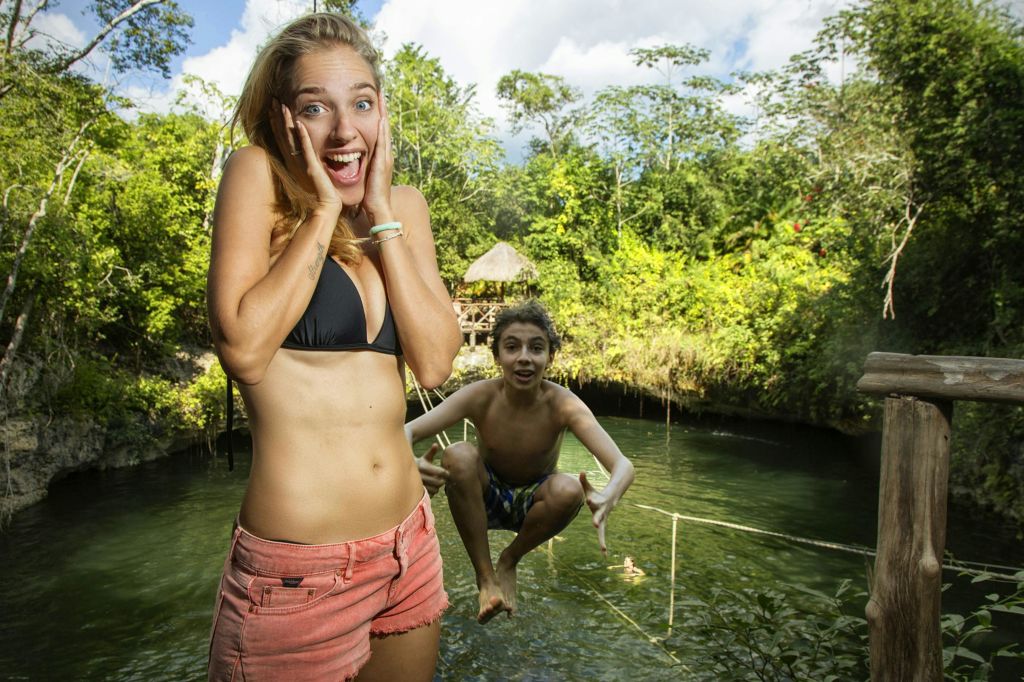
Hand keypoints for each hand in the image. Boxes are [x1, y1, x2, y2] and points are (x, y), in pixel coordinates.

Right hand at [271, 100, 341, 216]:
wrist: (328, 208)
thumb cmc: (322, 194)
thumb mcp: (313, 175)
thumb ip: (309, 164)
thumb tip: (308, 157)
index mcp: (295, 162)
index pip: (284, 138)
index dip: (278, 123)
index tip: (275, 108)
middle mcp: (295, 162)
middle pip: (283, 135)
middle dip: (278, 118)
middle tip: (274, 100)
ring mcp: (302, 165)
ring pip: (291, 139)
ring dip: (286, 122)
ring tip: (282, 106)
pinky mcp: (312, 168)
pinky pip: (306, 149)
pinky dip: (303, 136)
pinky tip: (300, 123)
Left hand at [361, 91, 393, 224]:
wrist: (378, 208)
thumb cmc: (371, 196)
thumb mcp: (366, 176)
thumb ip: (364, 167)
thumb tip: (356, 162)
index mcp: (380, 157)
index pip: (379, 133)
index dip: (378, 117)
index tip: (375, 103)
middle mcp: (385, 155)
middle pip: (384, 127)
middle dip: (383, 110)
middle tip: (381, 92)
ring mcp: (386, 158)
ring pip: (385, 131)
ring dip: (383, 114)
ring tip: (382, 99)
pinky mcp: (382, 163)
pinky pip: (382, 144)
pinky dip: (382, 131)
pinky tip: (380, 119)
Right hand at [417, 443, 447, 496]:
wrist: (407, 473)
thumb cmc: (421, 464)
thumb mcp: (425, 457)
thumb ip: (431, 452)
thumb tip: (436, 444)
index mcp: (423, 466)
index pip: (440, 472)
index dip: (446, 473)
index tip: (447, 473)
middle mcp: (421, 476)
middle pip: (439, 482)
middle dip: (443, 480)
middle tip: (443, 479)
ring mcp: (419, 485)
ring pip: (435, 489)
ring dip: (438, 486)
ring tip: (436, 482)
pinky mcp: (419, 491)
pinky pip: (431, 494)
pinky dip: (433, 491)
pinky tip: (431, 486)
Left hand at [579, 471, 610, 553]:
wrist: (612, 497)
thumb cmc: (597, 494)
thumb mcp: (590, 488)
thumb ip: (584, 481)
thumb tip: (581, 472)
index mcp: (598, 503)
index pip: (594, 501)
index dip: (591, 500)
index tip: (588, 500)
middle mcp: (602, 512)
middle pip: (599, 516)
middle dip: (597, 520)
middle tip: (595, 524)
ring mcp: (603, 519)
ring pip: (602, 530)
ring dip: (602, 540)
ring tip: (603, 550)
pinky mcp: (602, 523)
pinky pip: (602, 535)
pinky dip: (603, 544)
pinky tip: (604, 555)